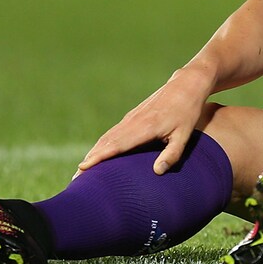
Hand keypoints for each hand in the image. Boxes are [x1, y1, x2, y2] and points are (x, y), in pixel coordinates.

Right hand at [75, 67, 211, 178]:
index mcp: (145, 127)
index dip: (99, 157)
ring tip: (82, 170)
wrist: (185, 85)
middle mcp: (133, 122)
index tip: (83, 167)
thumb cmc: (186, 113)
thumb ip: (172, 154)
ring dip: (93, 152)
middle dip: (90, 159)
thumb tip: (157, 172)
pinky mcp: (132, 116)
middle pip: (106, 142)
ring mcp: (131, 118)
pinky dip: (102, 144)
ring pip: (107, 137)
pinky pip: (113, 132)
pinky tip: (97, 154)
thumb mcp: (184, 135)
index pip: (116, 145)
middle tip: (75, 178)